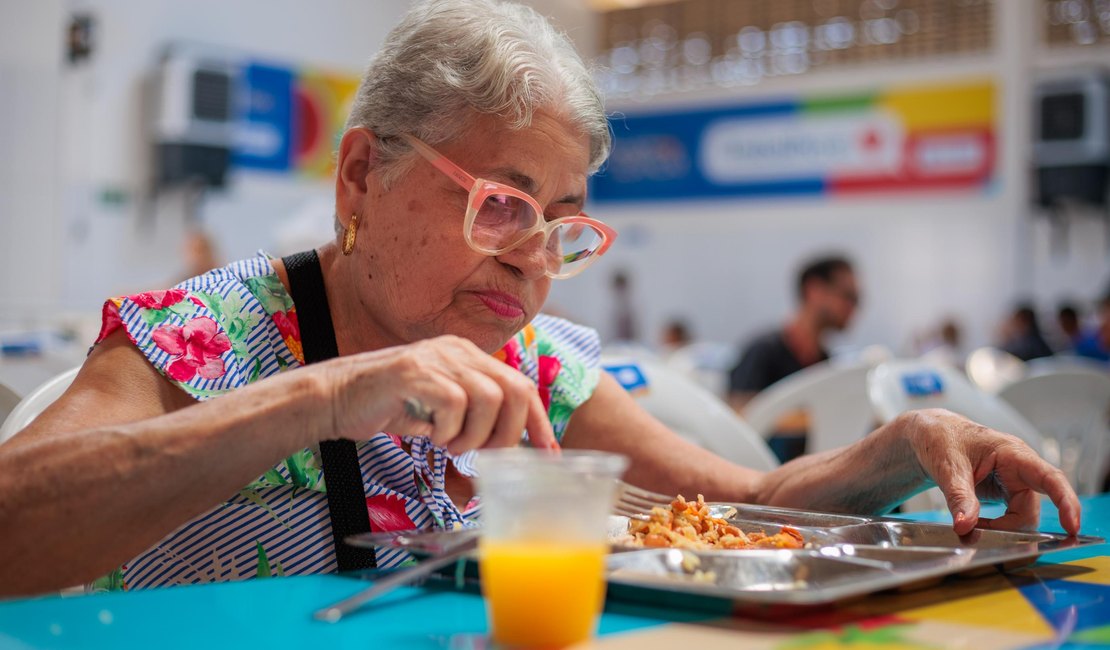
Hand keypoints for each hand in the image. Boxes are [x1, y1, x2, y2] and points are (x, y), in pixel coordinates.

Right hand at [323, 335, 556, 453]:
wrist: (332, 398)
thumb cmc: (385, 407)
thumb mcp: (438, 409)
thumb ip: (472, 416)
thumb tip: (508, 446)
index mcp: (468, 356)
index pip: (521, 385)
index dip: (538, 422)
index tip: (547, 453)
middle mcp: (457, 351)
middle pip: (515, 390)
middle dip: (508, 433)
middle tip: (484, 453)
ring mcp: (436, 359)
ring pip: (490, 398)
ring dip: (475, 435)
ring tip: (449, 444)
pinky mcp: (415, 373)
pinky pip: (455, 404)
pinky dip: (448, 430)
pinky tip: (429, 435)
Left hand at [900, 408, 1080, 535]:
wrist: (931, 435)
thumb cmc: (942, 438)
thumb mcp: (948, 466)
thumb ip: (959, 496)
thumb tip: (965, 525)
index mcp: (1013, 453)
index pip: (1049, 478)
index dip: (1065, 502)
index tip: (1071, 526)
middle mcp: (1019, 469)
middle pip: (1030, 508)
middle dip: (1011, 528)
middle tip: (980, 534)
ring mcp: (1013, 482)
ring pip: (1021, 517)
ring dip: (1001, 529)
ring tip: (971, 526)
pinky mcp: (1004, 493)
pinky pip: (1009, 518)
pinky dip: (995, 527)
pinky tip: (975, 524)